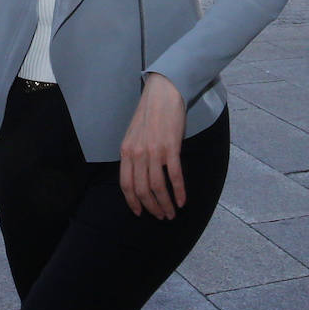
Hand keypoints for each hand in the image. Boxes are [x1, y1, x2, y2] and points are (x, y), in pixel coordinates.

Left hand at [119, 73, 186, 219]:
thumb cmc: (151, 112)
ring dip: (166, 204)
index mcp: (126, 151)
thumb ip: (135, 154)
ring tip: (172, 213)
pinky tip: (183, 200)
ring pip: (157, 187)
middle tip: (162, 216)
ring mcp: (154, 151)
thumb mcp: (135, 134)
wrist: (164, 93)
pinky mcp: (171, 147)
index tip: (140, 213)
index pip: (126, 184)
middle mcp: (137, 154)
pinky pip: (174, 176)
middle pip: (142, 190)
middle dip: (152, 207)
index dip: (133, 202)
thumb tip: (141, 174)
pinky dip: (179, 191)